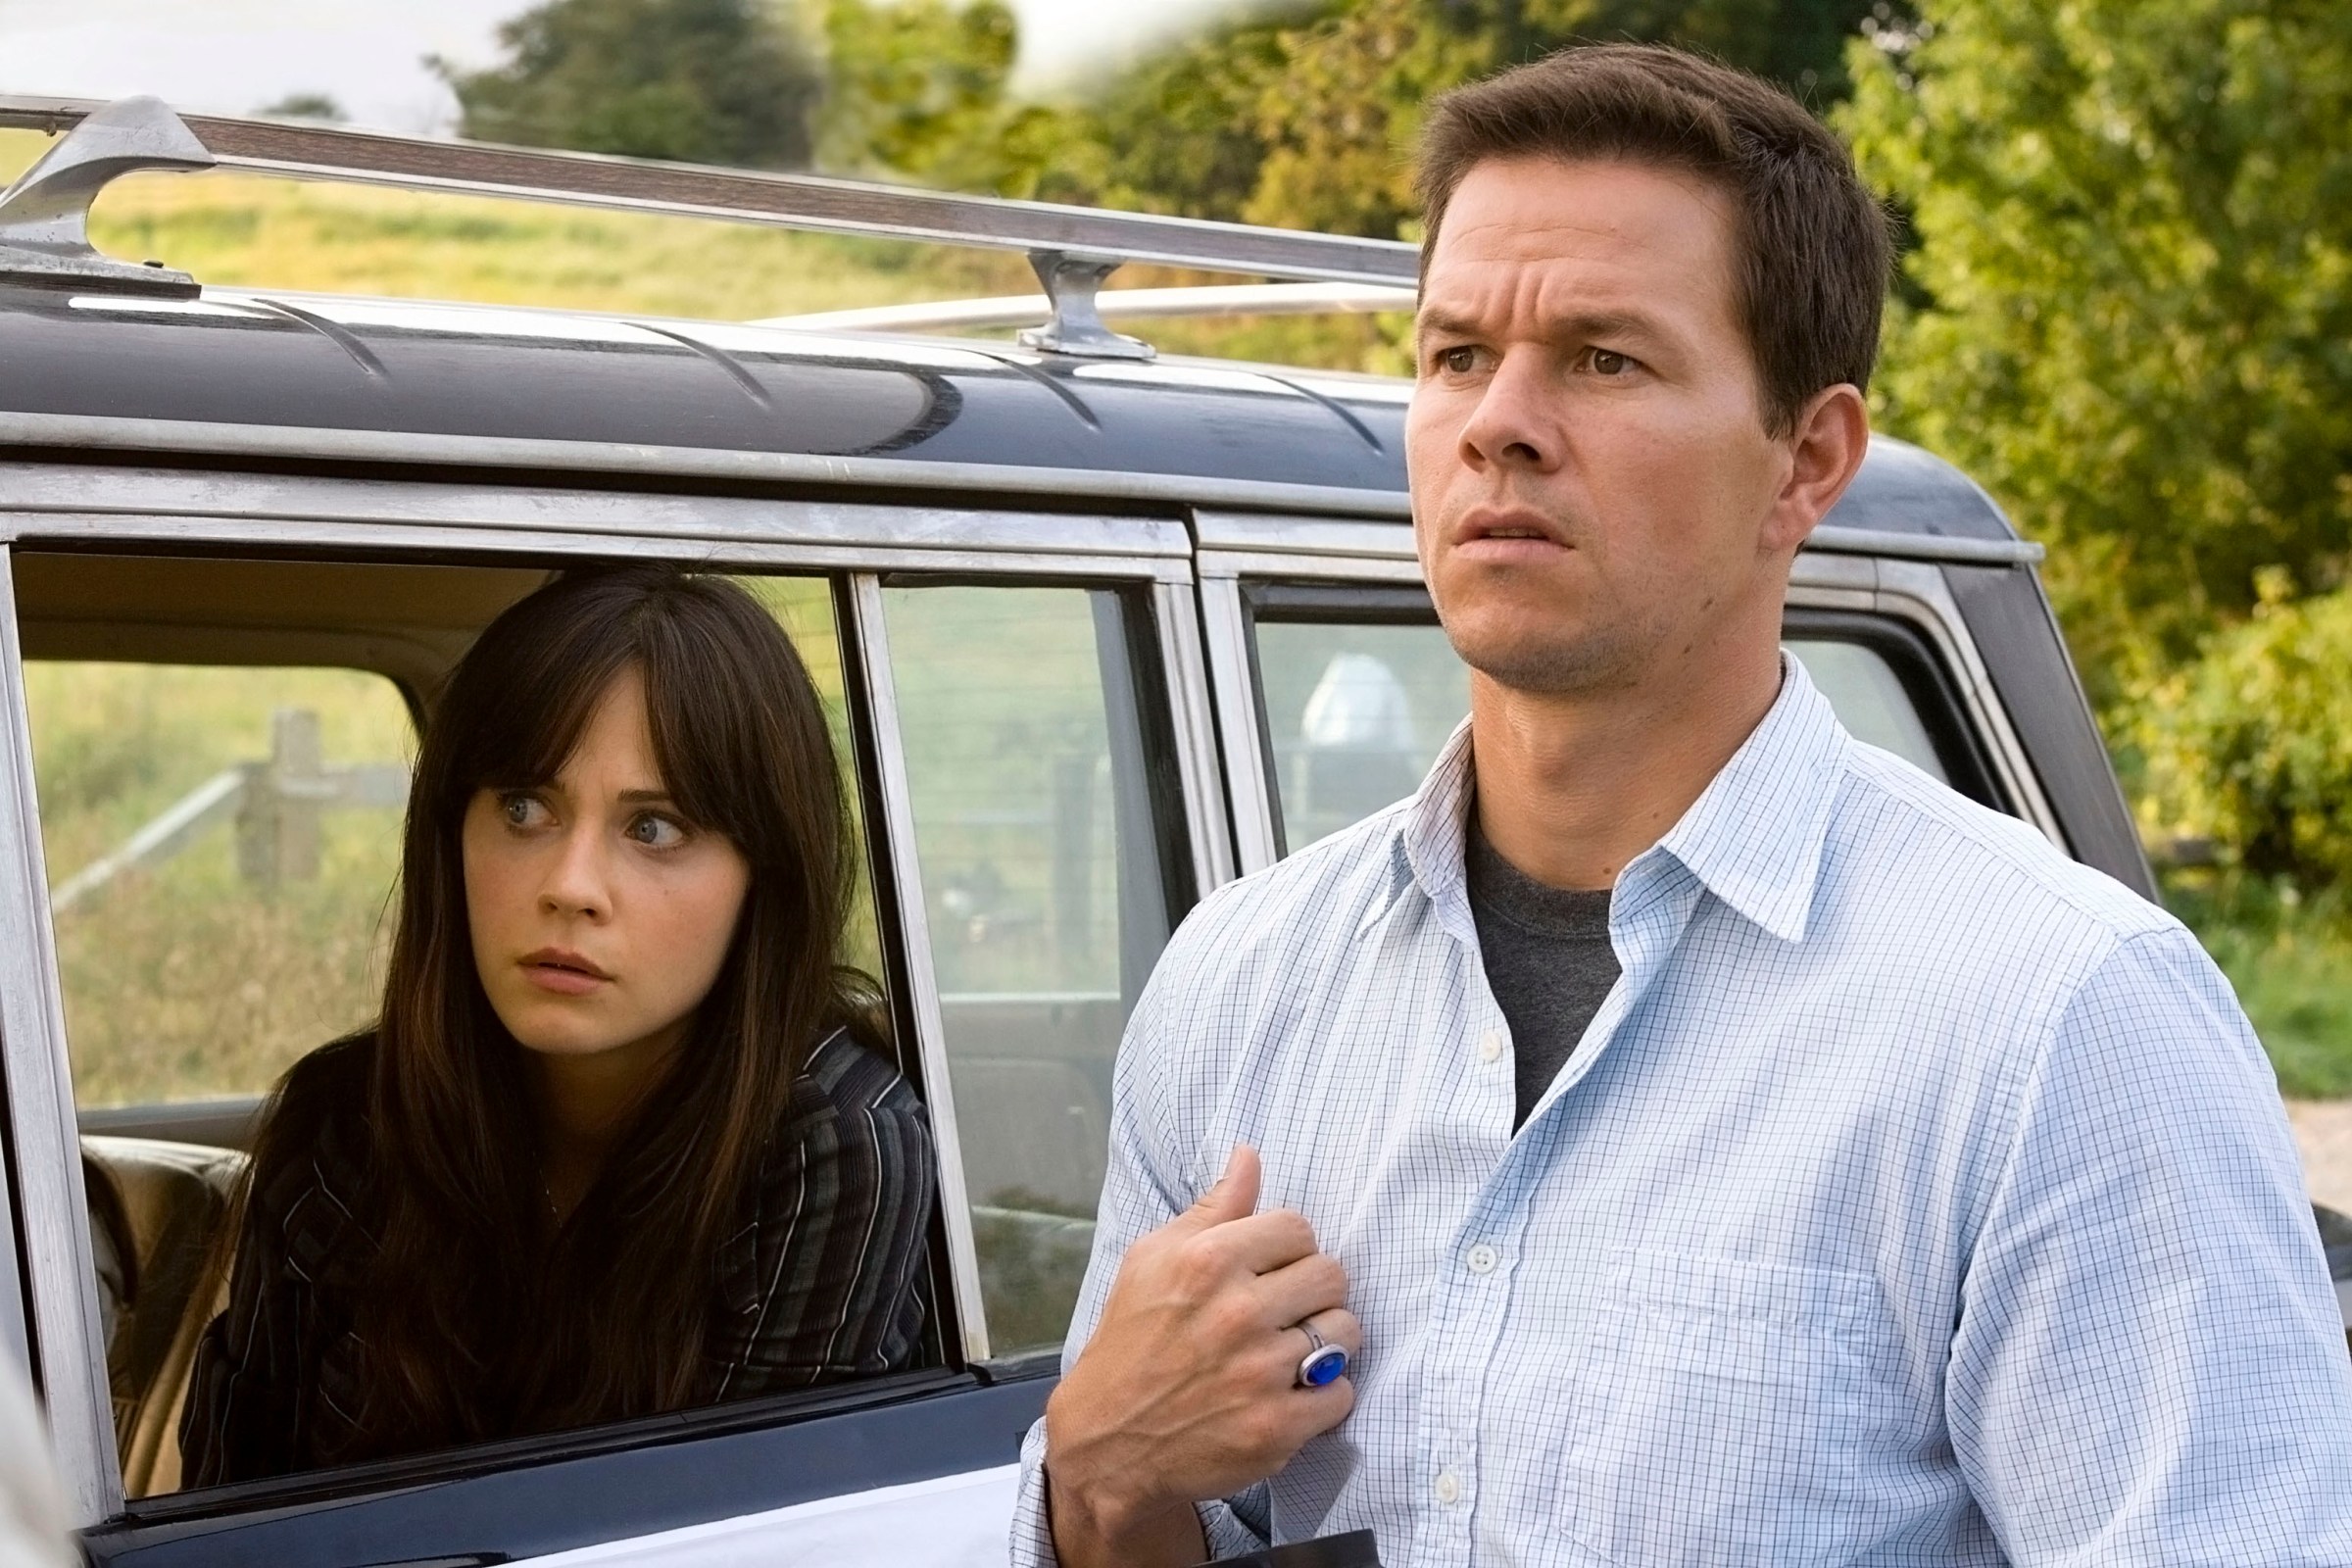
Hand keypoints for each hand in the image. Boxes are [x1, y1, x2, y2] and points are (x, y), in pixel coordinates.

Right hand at [1044, 1146, 1359, 1567]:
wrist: (1107, 1441)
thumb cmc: (1131, 1341)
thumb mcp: (1153, 1259)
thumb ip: (1212, 1207)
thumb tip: (1250, 1155)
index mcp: (1208, 1262)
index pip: (1298, 1227)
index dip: (1288, 1247)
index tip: (1270, 1269)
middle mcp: (1238, 1313)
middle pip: (1332, 1275)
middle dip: (1313, 1289)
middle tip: (1286, 1309)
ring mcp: (1260, 1374)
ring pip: (1346, 1331)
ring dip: (1328, 1341)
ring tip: (1294, 1350)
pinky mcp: (1276, 1429)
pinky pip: (1342, 1394)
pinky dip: (1325, 1395)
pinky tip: (1292, 1392)